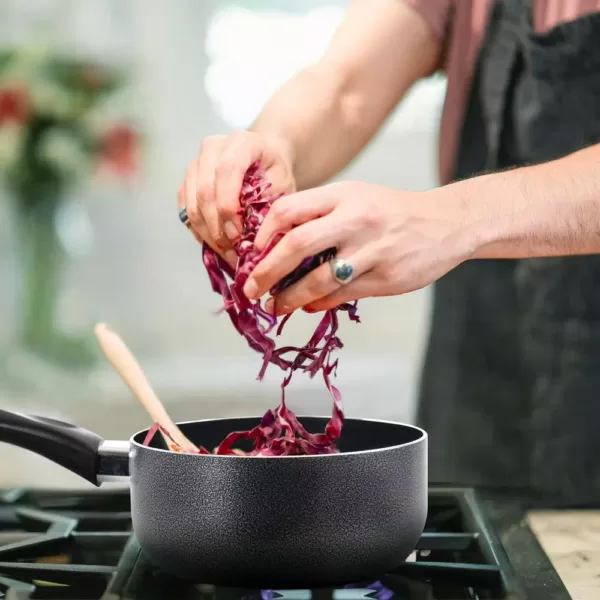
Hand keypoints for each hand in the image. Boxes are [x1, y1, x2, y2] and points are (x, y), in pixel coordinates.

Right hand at [178, 131, 295, 266]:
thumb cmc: (274, 173)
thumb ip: (269, 205)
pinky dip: (199, 232)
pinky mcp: (187, 181)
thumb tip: (254, 239)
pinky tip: (216, 245)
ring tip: (227, 253)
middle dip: (217, 227)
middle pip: (205, 190)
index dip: (228, 206)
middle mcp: (212, 148)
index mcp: (241, 142)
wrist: (263, 159)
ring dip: (208, 234)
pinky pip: (185, 211)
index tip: (238, 234)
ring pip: (192, 204)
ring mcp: (196, 163)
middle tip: (232, 252)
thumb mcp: (283, 185)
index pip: (226, 171)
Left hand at [243, 181, 473, 313]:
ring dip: (289, 297)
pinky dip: (319, 303)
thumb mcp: (356, 198)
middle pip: (296, 245)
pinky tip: (308, 307)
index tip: (250, 254)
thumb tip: (277, 248)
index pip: (288, 210)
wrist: (446, 223)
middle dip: (265, 271)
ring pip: (317, 279)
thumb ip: (319, 215)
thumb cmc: (391, 211)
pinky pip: (341, 295)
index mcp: (343, 195)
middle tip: (250, 289)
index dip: (262, 234)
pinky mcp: (385, 277)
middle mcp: (356, 219)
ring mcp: (372, 250)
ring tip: (275, 306)